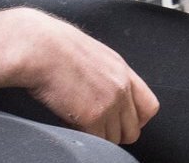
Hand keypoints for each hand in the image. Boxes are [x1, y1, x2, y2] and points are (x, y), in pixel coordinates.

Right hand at [0, 8, 159, 144]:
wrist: (38, 47)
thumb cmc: (54, 46)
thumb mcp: (93, 55)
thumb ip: (107, 76)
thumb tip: (104, 94)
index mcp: (123, 70)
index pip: (149, 107)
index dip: (135, 119)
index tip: (120, 121)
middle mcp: (121, 87)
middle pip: (133, 129)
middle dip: (115, 132)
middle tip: (95, 126)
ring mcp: (110, 103)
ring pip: (115, 139)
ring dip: (98, 135)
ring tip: (79, 119)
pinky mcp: (93, 117)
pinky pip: (97, 141)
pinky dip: (83, 135)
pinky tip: (69, 119)